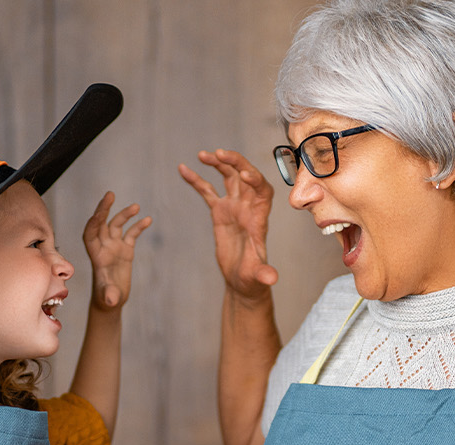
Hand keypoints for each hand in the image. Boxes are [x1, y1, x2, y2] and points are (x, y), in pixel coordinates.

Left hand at [83, 191, 151, 309]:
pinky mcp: (125, 250)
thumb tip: (112, 300)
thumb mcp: (108, 298)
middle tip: (110, 194)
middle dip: (104, 209)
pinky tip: (148, 219)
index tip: (99, 213)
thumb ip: (109, 295)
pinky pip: (131, 234)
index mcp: (95, 255)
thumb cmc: (106, 299)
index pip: (90, 233)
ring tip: (136, 207)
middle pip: (101, 223)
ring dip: (124, 215)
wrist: (110, 301)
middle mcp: (103, 247)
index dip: (93, 222)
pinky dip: (138, 226)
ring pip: (117, 225)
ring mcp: (114, 247)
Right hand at [177, 149, 278, 298]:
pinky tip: (183, 168)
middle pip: (245, 176)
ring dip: (217, 163)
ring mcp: (233, 207)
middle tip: (219, 153)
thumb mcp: (257, 276)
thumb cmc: (252, 278)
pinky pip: (207, 190)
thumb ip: (263, 274)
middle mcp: (248, 207)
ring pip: (228, 177)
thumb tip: (270, 278)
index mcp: (259, 217)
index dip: (255, 180)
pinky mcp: (219, 212)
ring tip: (203, 155)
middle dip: (235, 163)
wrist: (241, 280)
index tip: (244, 174)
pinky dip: (196, 179)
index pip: (262, 191)